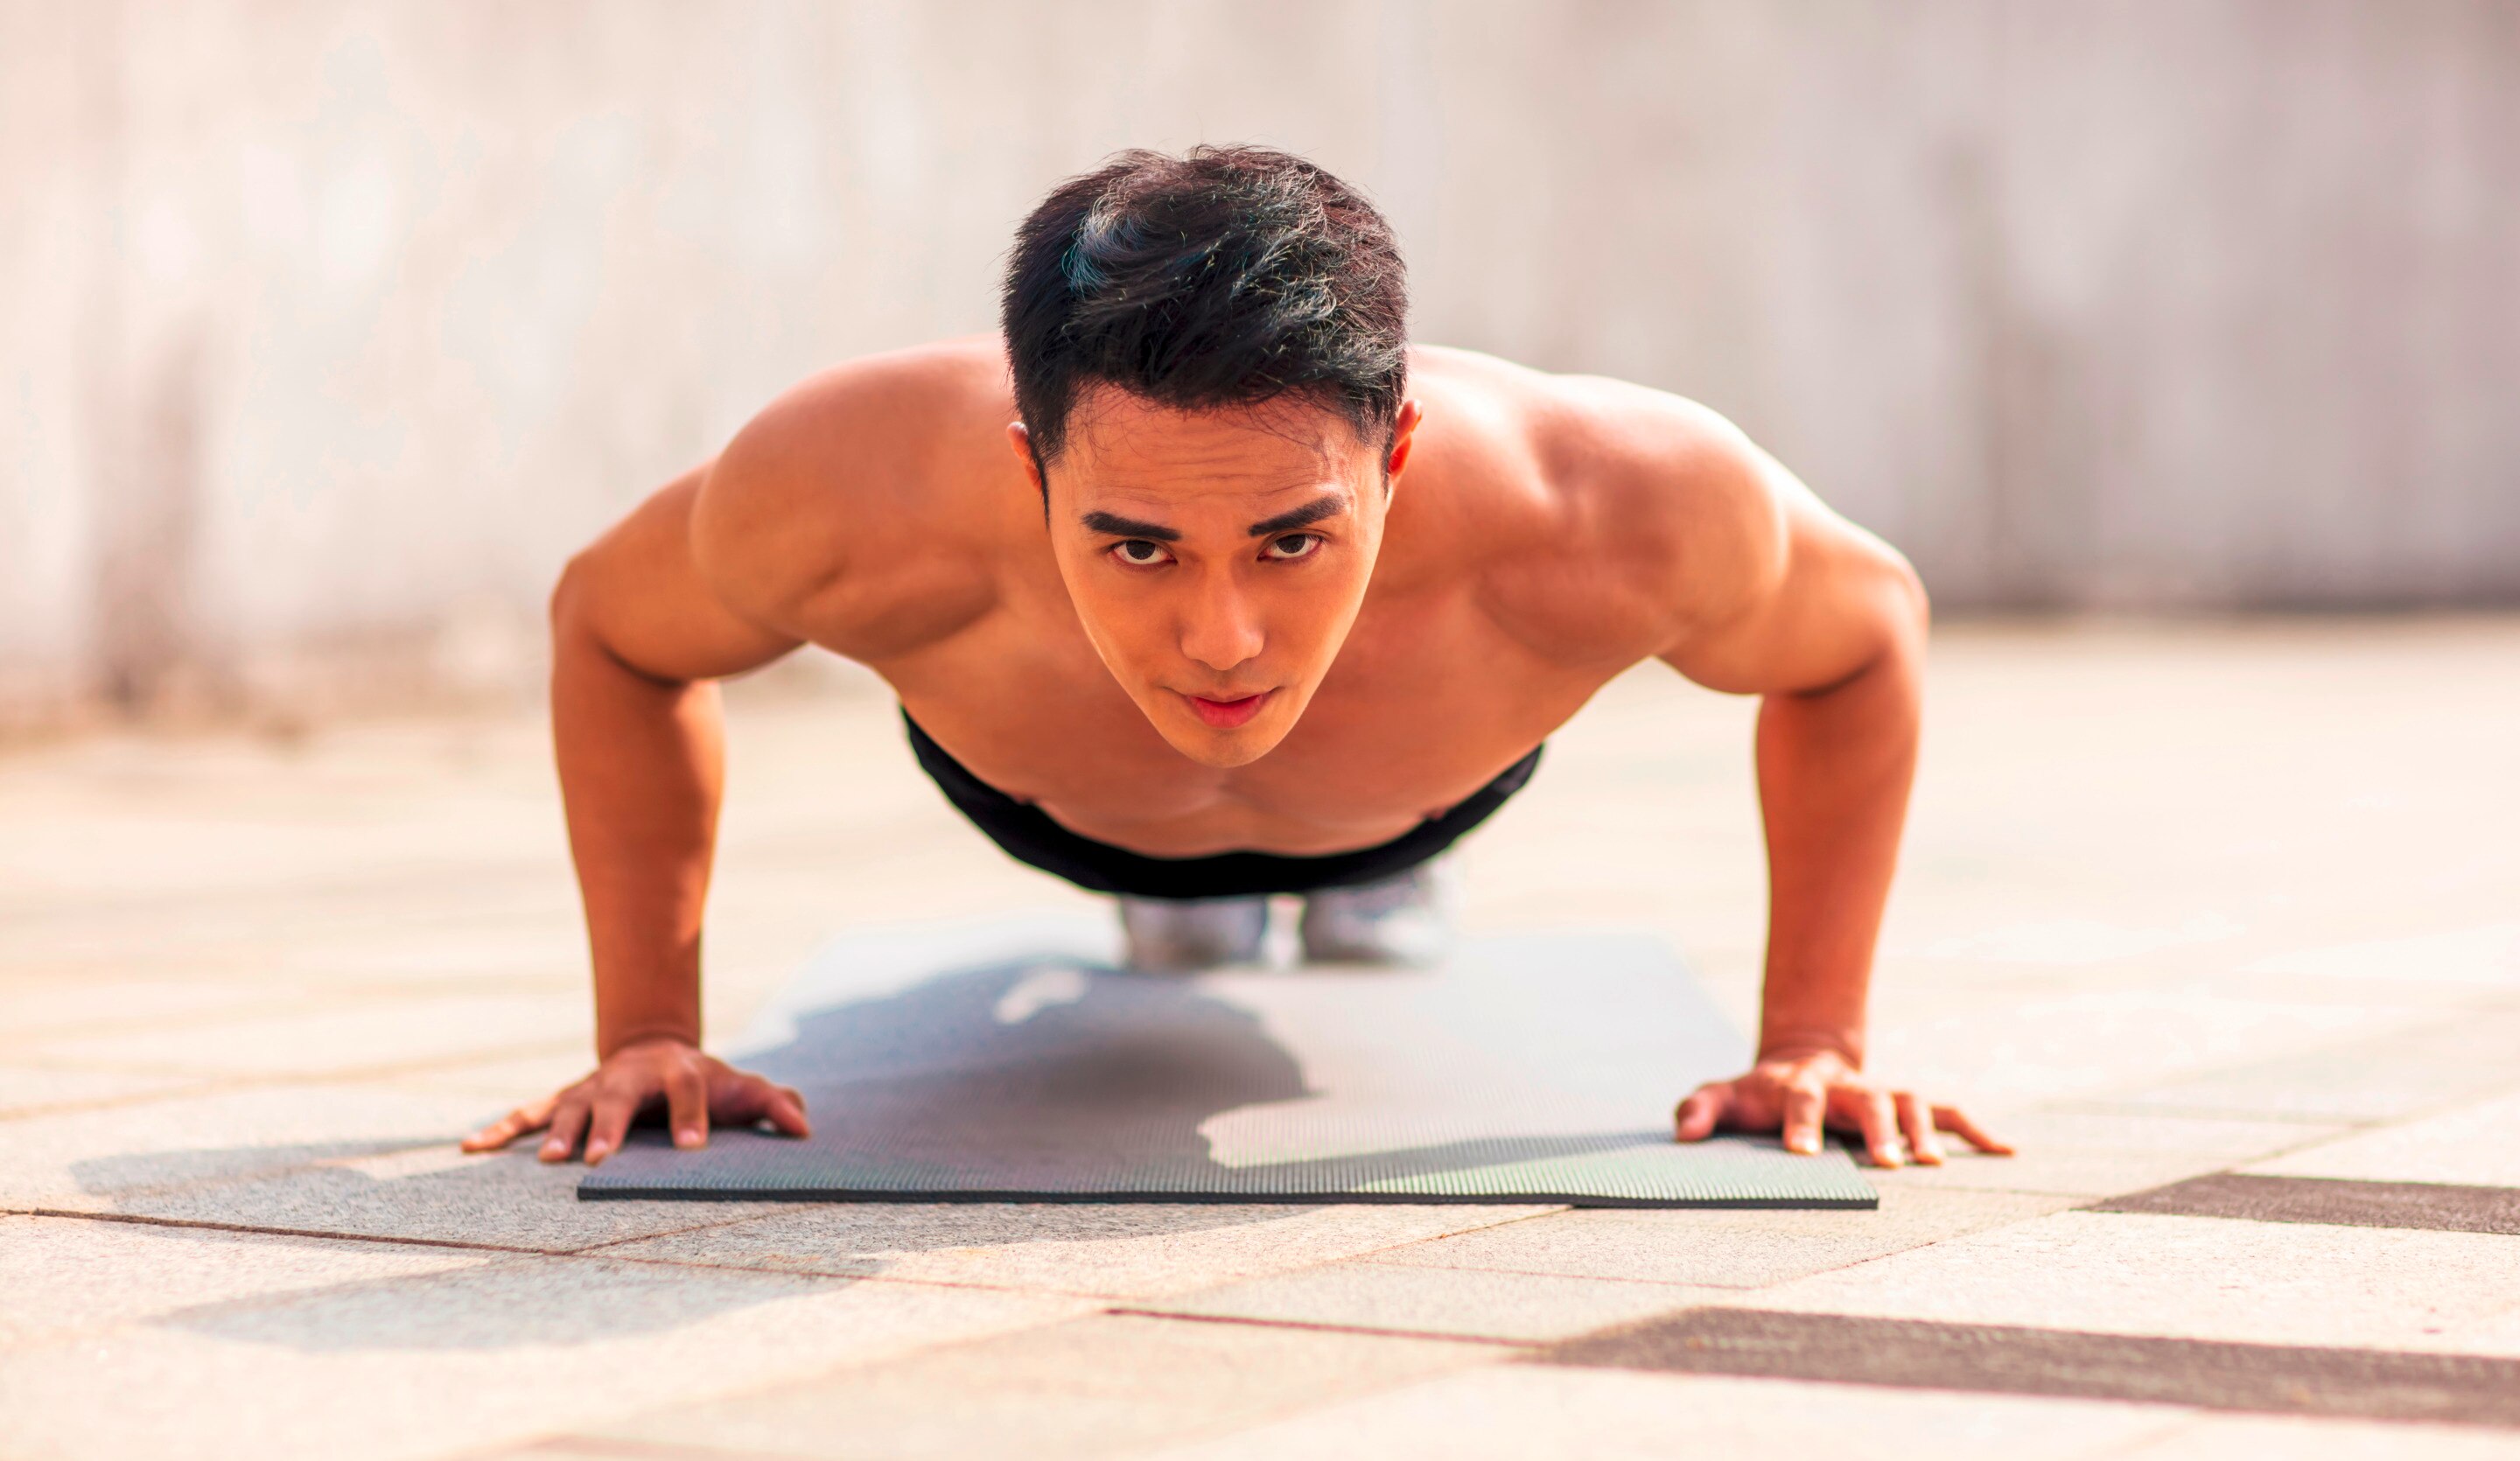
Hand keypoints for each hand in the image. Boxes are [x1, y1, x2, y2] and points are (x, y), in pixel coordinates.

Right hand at [460, 1037, 809, 1165]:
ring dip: (557, 1133)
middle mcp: (629, 1077)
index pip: (687, 1090)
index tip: (692, 1148)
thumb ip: (774, 1103)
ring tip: (547, 1163)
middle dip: (607, 1127)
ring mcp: (592, 1087)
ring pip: (568, 1107)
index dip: (692, 1115)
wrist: (658, 1050)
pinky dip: (499, 1129)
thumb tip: (803, 1127)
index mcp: (677, 1071)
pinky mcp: (564, 1101)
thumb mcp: (743, 1087)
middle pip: (617, 1098)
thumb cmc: (707, 1081)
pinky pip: (527, 1115)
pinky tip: (471, 1148)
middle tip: (598, 1160)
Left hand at [1673, 1047, 2011, 1167]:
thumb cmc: (1758, 1095)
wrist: (1802, 1063)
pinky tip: (2006, 1152)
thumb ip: (1700, 1109)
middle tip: (1887, 1163)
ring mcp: (1883, 1093)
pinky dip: (1978, 1130)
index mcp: (1801, 1087)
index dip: (1802, 1124)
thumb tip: (1683, 1134)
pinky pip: (1949, 1113)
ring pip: (1914, 1104)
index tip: (1803, 1154)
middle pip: (1869, 1101)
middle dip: (1878, 1130)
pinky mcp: (1908, 1104)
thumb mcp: (1723, 1095)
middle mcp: (1849, 1088)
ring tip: (1935, 1165)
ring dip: (1926, 1133)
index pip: (1802, 1102)